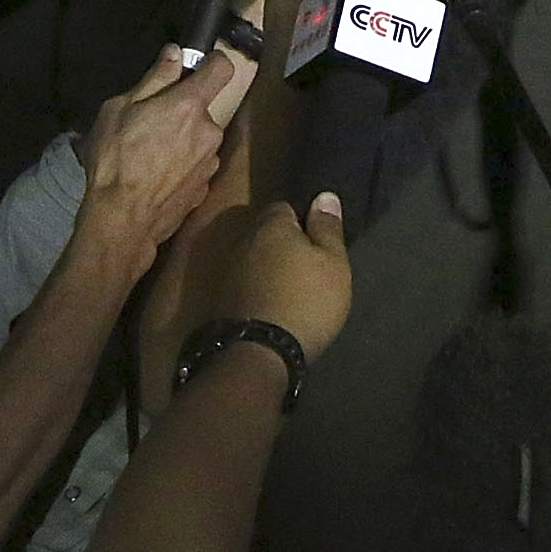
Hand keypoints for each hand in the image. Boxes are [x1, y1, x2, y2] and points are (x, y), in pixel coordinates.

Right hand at [75, 45, 244, 271]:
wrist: (122, 219)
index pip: (222, 69)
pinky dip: (182, 166)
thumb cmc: (115, 160)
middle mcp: (210, 130)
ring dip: (182, 141)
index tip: (199, 66)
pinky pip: (196, 165)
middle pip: (203, 110)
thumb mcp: (119, 110)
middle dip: (182, 113)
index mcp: (190, 106)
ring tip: (149, 156)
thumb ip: (154, 79)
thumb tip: (175, 54)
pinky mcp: (206, 186)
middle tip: (150, 125)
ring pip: (199, 139)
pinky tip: (156, 177)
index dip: (212, 63)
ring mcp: (211, 160)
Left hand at [205, 195, 350, 360]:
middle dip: (280, 245)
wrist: (256, 356)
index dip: (301, 222)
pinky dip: (253, 290)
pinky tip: (269, 306)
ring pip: (251, 260)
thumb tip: (324, 195)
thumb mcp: (333, 264)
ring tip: (288, 290)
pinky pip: (241, 285)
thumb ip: (328, 229)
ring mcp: (224, 273)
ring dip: (265, 269)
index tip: (316, 244)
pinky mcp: (217, 302)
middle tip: (305, 267)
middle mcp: (241, 243)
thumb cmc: (304, 302)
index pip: (284, 207)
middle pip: (263, 234)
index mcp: (270, 226)